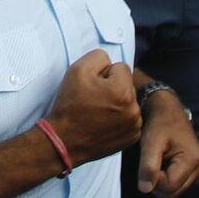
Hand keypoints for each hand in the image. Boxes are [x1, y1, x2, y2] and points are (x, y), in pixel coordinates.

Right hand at [43, 49, 142, 166]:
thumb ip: (98, 56)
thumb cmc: (70, 105)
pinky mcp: (132, 138)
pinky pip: (129, 118)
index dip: (103, 74)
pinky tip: (103, 123)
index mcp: (123, 91)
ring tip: (97, 112)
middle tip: (93, 100)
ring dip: (116, 103)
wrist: (64, 141)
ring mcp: (135, 126)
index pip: (120, 67)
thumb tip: (110, 62)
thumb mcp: (77, 70)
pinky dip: (119, 119)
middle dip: (112, 88)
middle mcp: (134, 109)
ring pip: (128, 102)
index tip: (92, 87)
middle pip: (126, 85)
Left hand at [135, 89, 198, 197]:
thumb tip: (145, 189)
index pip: (169, 187)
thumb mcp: (150, 143)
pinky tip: (161, 163)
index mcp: (192, 160)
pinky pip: (176, 183)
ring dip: (160, 181)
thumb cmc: (159, 122)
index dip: (153, 179)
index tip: (146, 162)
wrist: (167, 109)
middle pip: (173, 192)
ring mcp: (197, 169)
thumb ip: (148, 166)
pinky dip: (165, 178)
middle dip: (156, 183)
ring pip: (174, 190)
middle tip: (148, 163)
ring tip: (155, 161)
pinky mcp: (192, 169)